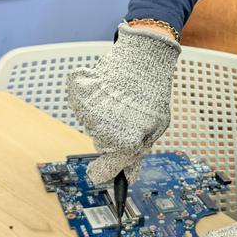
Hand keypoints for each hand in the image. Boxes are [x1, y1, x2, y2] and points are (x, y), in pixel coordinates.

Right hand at [66, 23, 180, 184]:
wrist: (142, 59)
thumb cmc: (152, 94)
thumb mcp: (156, 127)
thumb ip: (139, 151)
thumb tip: (128, 176)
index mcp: (126, 143)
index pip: (107, 169)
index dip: (105, 171)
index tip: (99, 174)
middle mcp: (104, 132)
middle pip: (102, 146)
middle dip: (113, 138)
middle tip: (127, 118)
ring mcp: (89, 115)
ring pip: (93, 127)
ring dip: (105, 118)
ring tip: (119, 100)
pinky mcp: (79, 98)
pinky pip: (82, 110)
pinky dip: (92, 103)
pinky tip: (107, 92)